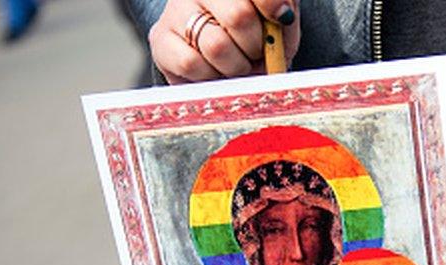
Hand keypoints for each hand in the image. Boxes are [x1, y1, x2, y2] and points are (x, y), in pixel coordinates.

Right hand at [149, 0, 300, 82]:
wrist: (213, 56)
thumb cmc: (252, 35)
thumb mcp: (276, 21)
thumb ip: (286, 14)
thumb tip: (282, 16)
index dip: (272, 4)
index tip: (281, 19)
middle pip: (238, 16)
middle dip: (256, 46)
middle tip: (257, 54)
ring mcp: (176, 10)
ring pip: (216, 45)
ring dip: (237, 66)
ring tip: (239, 65)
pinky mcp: (160, 39)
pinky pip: (192, 63)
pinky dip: (212, 76)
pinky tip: (216, 72)